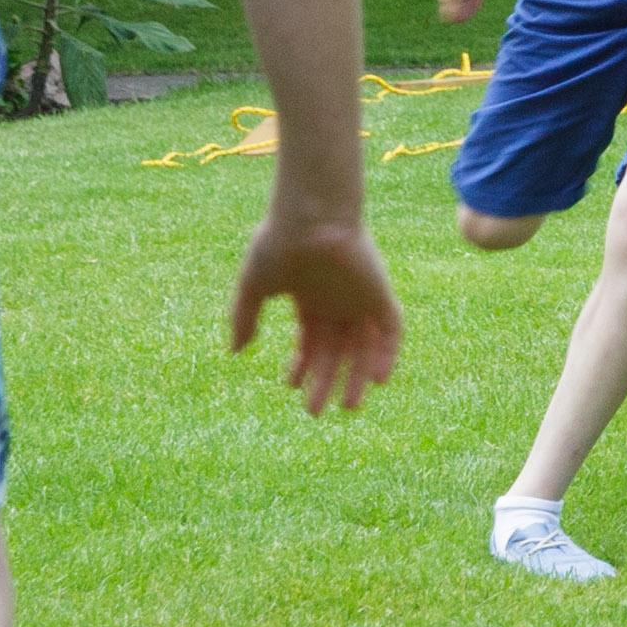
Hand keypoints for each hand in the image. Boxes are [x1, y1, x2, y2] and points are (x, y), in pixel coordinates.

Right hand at [229, 213, 403, 413]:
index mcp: (310, 297)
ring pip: (364, 345)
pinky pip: (391, 328)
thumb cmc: (280, 243)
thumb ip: (244, 318)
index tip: (290, 385)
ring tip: (348, 407)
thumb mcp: (254, 286)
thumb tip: (235, 352)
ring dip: (358, 376)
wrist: (311, 214)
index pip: (311, 339)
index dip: (302, 364)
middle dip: (325, 380)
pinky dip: (387, 353)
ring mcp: (360, 296)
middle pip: (336, 349)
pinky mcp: (380, 292)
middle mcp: (338, 299)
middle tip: (315, 412)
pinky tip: (378, 379)